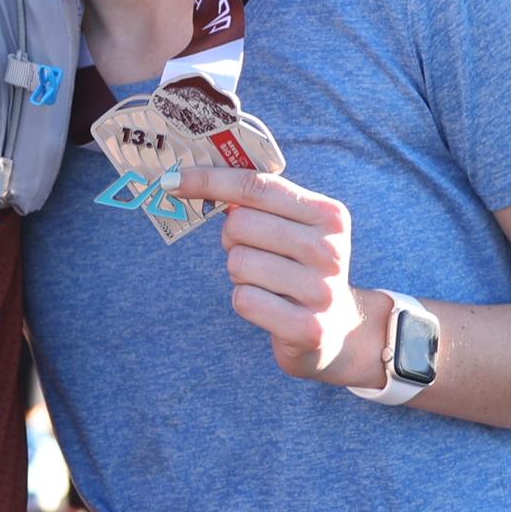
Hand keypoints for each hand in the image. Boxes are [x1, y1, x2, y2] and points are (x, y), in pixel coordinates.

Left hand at [187, 165, 369, 382]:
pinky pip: (244, 300)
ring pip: (239, 263)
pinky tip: (269, 307)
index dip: (209, 180)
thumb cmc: (299, 268)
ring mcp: (322, 290)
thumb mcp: (295, 228)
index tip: (173, 182)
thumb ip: (259, 202)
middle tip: (253, 252)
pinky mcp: (308, 328)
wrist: (337, 331)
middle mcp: (331, 249)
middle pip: (241, 224)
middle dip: (232, 239)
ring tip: (267, 283)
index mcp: (329, 215)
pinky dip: (245, 300)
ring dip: (240, 274)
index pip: (256, 186)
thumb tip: (194, 181)